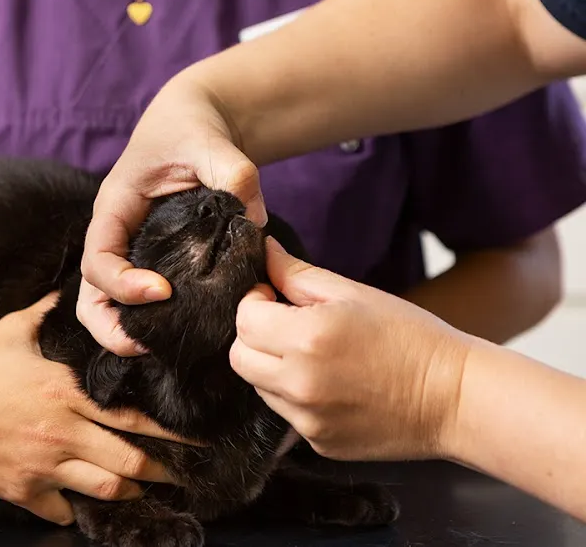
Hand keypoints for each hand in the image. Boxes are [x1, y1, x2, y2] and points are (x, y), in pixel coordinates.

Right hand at [0, 295, 187, 524]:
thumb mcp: (13, 329)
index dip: (171, 432)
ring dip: (129, 492)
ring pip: (103, 491)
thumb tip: (73, 288)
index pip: (133, 417)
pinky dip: (77, 510)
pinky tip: (84, 504)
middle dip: (163, 471)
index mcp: (65, 393)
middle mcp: (61, 434)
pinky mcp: (20, 492)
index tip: (196, 439)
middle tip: (184, 474)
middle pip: (128, 463)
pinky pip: (61, 511)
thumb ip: (50, 311)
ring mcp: (41, 467)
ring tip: (146, 489)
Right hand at [78, 73, 266, 355]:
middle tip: (150, 345)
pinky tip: (188, 328)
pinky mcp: (153, 261)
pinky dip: (153, 321)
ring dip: (128, 333)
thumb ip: (233, 172)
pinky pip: (140, 299)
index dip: (122, 284)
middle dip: (112, 328)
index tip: (163, 291)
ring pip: (109, 305)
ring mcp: (132, 252)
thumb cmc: (192, 128)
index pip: (97, 258)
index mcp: (114, 207)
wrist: (195, 123)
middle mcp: (115, 235)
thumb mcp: (210, 141)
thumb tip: (255, 219)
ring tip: (165, 347)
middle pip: (91, 296)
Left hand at [230, 238, 472, 460]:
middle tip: (286, 325)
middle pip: (240, 358)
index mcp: (307, 339)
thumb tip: (265, 251)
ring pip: (259, 387)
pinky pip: (286, 414)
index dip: (254, 302)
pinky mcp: (319, 444)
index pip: (243, 320)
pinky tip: (332, 385)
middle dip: (254, 336)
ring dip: (271, 367)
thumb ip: (298, 275)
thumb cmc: (410, 337)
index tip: (273, 298)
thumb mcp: (354, 294)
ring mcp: (308, 420)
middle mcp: (299, 384)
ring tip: (315, 355)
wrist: (455, 398)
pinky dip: (296, 397)